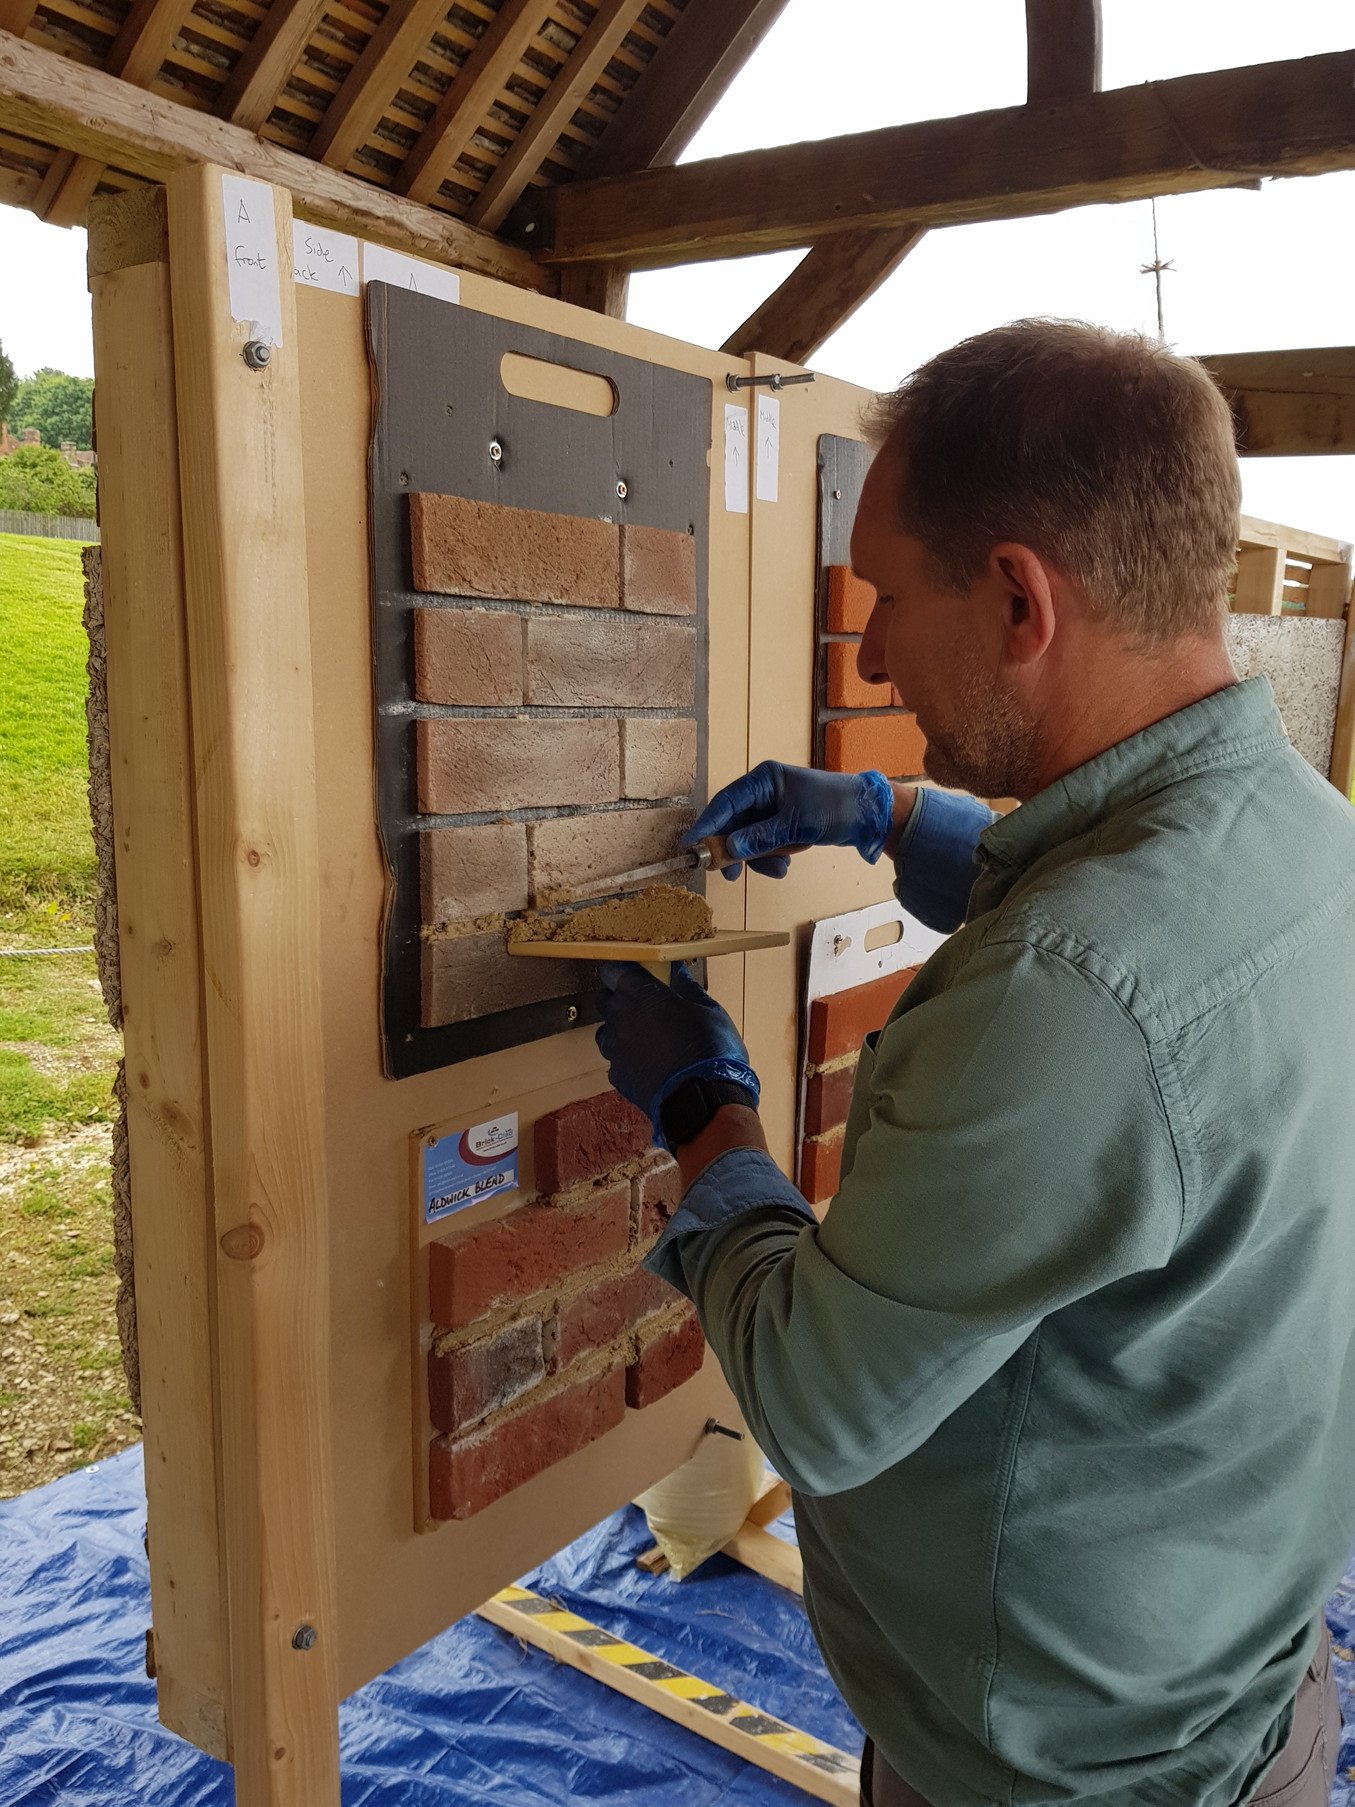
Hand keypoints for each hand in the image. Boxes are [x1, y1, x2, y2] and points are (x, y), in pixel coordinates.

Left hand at [596, 962, 758, 1136]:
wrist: (702, 1104)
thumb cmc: (710, 1052)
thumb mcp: (710, 1011)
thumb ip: (688, 987)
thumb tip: (678, 971)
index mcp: (642, 996)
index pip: (613, 971)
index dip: (621, 970)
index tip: (635, 973)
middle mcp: (621, 1020)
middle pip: (605, 999)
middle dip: (620, 998)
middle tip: (645, 1003)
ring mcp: (615, 1050)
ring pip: (606, 1030)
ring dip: (620, 1028)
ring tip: (647, 1036)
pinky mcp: (617, 1076)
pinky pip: (615, 1059)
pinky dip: (627, 1057)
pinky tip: (648, 1062)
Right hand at [686, 762, 893, 879]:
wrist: (870, 814)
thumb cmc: (835, 807)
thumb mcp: (796, 824)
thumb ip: (761, 837)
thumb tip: (730, 850)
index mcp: (764, 779)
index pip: (726, 802)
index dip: (707, 824)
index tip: (693, 846)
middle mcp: (764, 791)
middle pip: (734, 823)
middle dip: (735, 850)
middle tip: (731, 874)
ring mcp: (773, 808)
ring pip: (749, 838)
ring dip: (759, 858)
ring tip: (780, 869)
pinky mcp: (783, 824)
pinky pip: (765, 844)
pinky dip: (771, 857)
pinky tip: (787, 863)